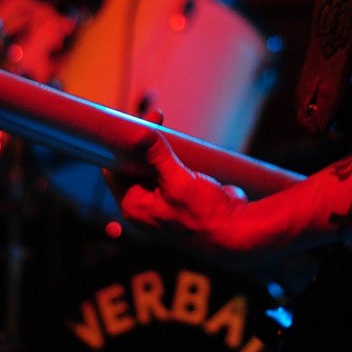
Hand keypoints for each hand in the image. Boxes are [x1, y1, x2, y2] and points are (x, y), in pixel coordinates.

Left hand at [105, 131, 250, 262]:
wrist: (236, 233)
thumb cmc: (205, 217)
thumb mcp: (178, 183)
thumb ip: (158, 157)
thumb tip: (141, 132)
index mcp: (135, 205)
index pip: (115, 169)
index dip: (121, 145)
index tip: (132, 123)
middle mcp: (145, 204)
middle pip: (133, 165)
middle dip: (141, 142)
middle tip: (154, 118)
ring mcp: (162, 200)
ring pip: (152, 165)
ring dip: (158, 146)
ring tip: (162, 124)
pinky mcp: (180, 195)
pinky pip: (169, 169)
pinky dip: (172, 155)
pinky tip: (178, 143)